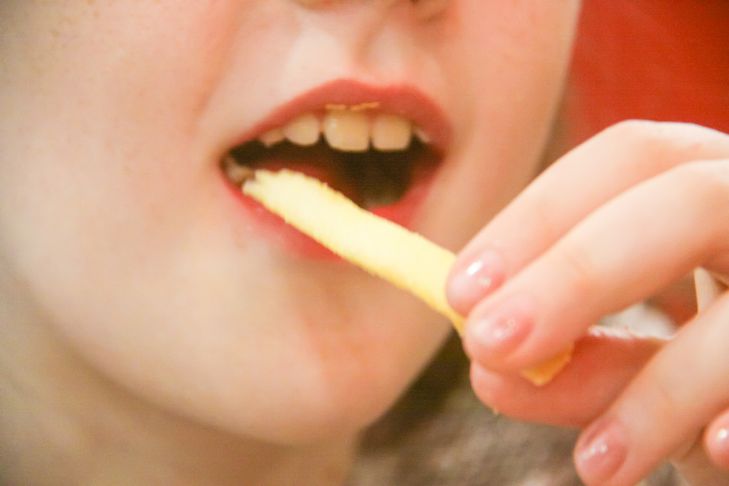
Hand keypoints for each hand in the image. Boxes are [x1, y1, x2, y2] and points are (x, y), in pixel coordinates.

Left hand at [446, 121, 728, 484]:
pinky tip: (720, 449)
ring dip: (662, 384)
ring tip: (596, 463)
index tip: (461, 290)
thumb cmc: (717, 376)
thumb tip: (488, 368)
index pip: (628, 158)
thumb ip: (577, 360)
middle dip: (578, 272)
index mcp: (716, 191)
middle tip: (489, 343)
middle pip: (688, 201)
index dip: (540, 216)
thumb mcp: (644, 364)